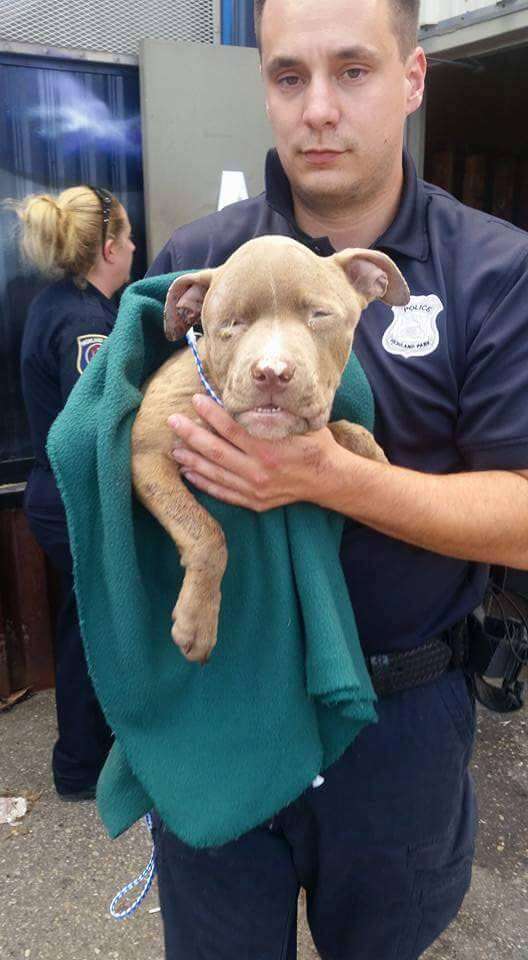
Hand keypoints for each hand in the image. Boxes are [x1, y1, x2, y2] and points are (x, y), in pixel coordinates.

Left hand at [168, 394, 342, 511]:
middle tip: (172, 421)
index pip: (232, 429)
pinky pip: (222, 492)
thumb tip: (250, 395)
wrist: (328, 480)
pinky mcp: (253, 502)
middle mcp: (258, 470)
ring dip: (192, 460)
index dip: (211, 414)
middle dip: (191, 435)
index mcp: (269, 449)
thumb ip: (274, 414)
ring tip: (174, 448)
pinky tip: (189, 473)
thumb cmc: (315, 446)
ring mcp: (254, 489)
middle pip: (216, 451)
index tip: (195, 400)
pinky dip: (204, 483)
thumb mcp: (300, 423)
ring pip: (215, 473)